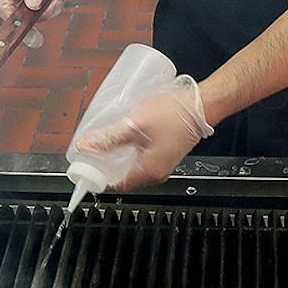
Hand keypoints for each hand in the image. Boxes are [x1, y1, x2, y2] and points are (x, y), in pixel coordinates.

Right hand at [0, 0, 73, 48]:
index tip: (31, 36)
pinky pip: (47, 7)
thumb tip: (34, 7)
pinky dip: (57, 0)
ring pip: (38, 14)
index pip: (5, 11)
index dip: (15, 26)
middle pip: (22, 16)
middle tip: (56, 6)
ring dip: (53, 5)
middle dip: (43, 13)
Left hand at [76, 76, 209, 189]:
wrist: (201, 104)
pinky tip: (124, 135)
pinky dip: (129, 150)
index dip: (98, 174)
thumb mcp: (135, 124)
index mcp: (148, 171)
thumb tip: (86, 146)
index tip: (86, 162)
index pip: (115, 184)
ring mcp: (161, 164)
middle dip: (105, 163)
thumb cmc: (175, 113)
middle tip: (93, 148)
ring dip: (117, 155)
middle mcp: (156, 172)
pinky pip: (140, 158)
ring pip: (131, 166)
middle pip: (122, 175)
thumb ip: (109, 137)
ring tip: (106, 139)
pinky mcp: (164, 154)